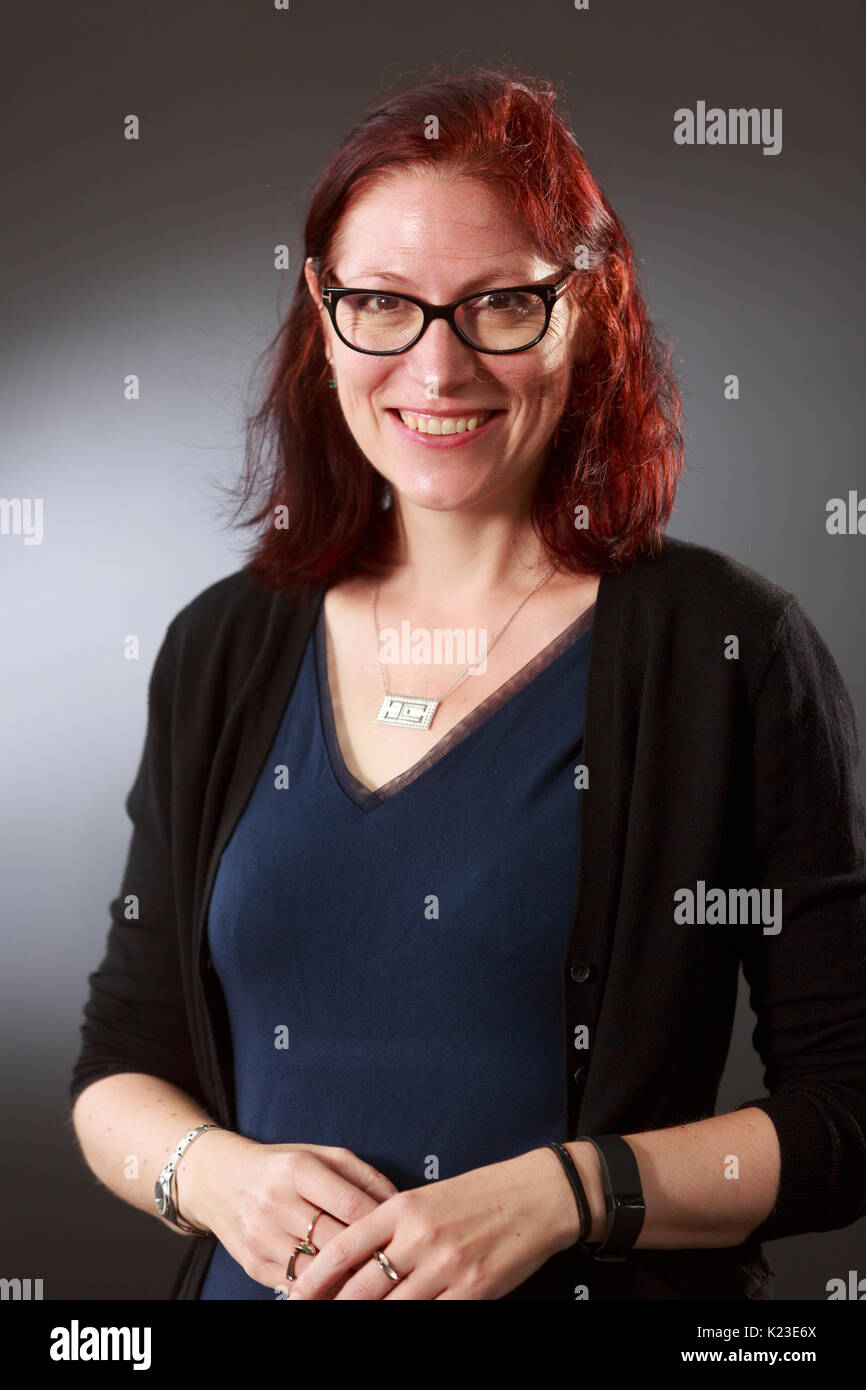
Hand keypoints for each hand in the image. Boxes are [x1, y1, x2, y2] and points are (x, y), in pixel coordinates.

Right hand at [176, 1131, 398, 1296]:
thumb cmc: (281, 1167)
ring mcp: (262, 1238)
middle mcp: (276, 1204)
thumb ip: (362, 1175)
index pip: (350, 1204)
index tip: (401, 1233)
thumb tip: (400, 1202)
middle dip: (368, 1255)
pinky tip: (341, 1285)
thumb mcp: (321, 1155)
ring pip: (317, 1272)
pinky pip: (297, 1286)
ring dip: (348, 1278)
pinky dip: (322, 1290)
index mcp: (297, 1170)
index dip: (380, 1223)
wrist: (219, 1181)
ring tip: (373, 1279)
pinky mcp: (254, 1265)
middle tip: (394, 1263)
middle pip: (336, 1242)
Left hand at [285, 1147, 576, 1299]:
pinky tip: (402, 1326)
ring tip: (349, 1323)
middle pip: (361, 1287)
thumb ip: (391, 1226)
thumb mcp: (426, 1198)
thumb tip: (353, 1259)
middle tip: (310, 1314)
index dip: (314, 1277)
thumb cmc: (478, 1195)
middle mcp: (419, 1237)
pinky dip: (412, 1324)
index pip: (344, 1247)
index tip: (294, 1296)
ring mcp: (447, 1266)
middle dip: (334, 1307)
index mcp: (402, 1208)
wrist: (536, 1195)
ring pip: (392, 1308)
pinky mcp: (473, 1289)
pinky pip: (432, 1317)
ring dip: (368, 1319)